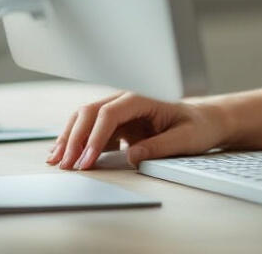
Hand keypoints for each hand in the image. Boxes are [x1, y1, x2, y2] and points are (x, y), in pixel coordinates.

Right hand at [47, 91, 228, 170]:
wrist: (205, 120)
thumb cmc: (198, 126)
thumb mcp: (186, 138)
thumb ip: (160, 146)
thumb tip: (132, 157)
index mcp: (144, 97)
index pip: (110, 113)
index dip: (95, 137)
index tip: (86, 160)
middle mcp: (128, 100)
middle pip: (91, 112)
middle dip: (75, 137)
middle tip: (65, 164)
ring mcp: (121, 110)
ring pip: (86, 118)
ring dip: (70, 138)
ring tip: (56, 161)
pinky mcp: (118, 123)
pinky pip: (92, 129)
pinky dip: (76, 141)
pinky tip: (64, 154)